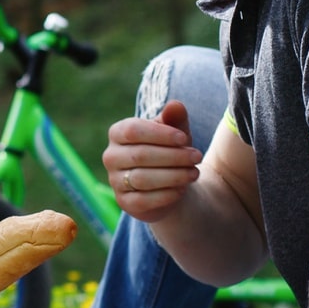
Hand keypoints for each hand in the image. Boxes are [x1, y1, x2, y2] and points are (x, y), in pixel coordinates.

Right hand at [100, 100, 201, 221]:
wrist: (168, 184)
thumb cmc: (169, 150)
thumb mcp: (175, 133)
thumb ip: (175, 118)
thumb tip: (175, 105)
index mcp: (118, 133)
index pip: (133, 130)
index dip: (160, 134)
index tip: (184, 139)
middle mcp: (111, 156)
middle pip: (140, 155)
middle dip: (173, 156)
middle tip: (197, 156)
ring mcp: (115, 180)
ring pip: (142, 178)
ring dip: (173, 175)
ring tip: (194, 173)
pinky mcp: (124, 202)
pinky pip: (143, 200)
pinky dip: (165, 194)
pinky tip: (182, 189)